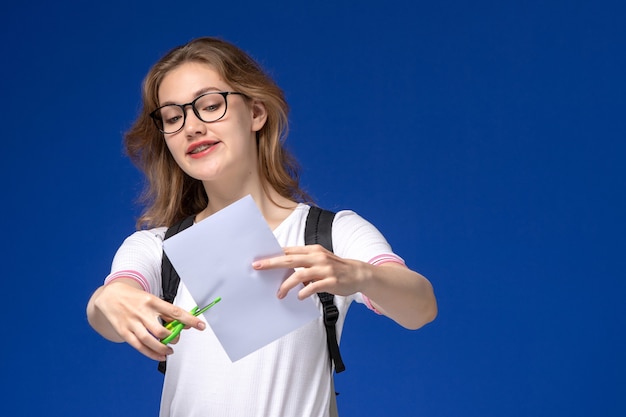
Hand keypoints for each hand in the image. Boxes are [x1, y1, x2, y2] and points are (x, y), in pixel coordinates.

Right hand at [88, 280, 204, 360]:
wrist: (109, 296)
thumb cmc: (135, 298)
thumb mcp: (152, 299)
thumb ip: (167, 312)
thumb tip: (185, 323)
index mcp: (152, 301)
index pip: (174, 311)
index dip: (189, 319)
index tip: (200, 325)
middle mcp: (142, 312)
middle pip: (161, 330)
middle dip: (172, 338)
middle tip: (175, 339)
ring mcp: (131, 322)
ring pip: (150, 340)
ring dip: (162, 348)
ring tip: (169, 350)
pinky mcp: (124, 331)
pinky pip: (138, 346)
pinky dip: (150, 353)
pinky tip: (159, 355)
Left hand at [252, 244, 367, 299]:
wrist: (358, 273)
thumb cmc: (335, 267)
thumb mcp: (319, 259)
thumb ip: (303, 261)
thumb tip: (282, 265)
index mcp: (313, 250)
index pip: (289, 250)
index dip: (273, 254)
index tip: (259, 259)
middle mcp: (317, 257)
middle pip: (290, 259)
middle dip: (272, 263)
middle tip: (258, 267)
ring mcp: (324, 269)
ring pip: (300, 275)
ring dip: (286, 285)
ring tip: (279, 294)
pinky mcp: (331, 281)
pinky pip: (313, 287)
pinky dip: (304, 292)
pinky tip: (299, 297)